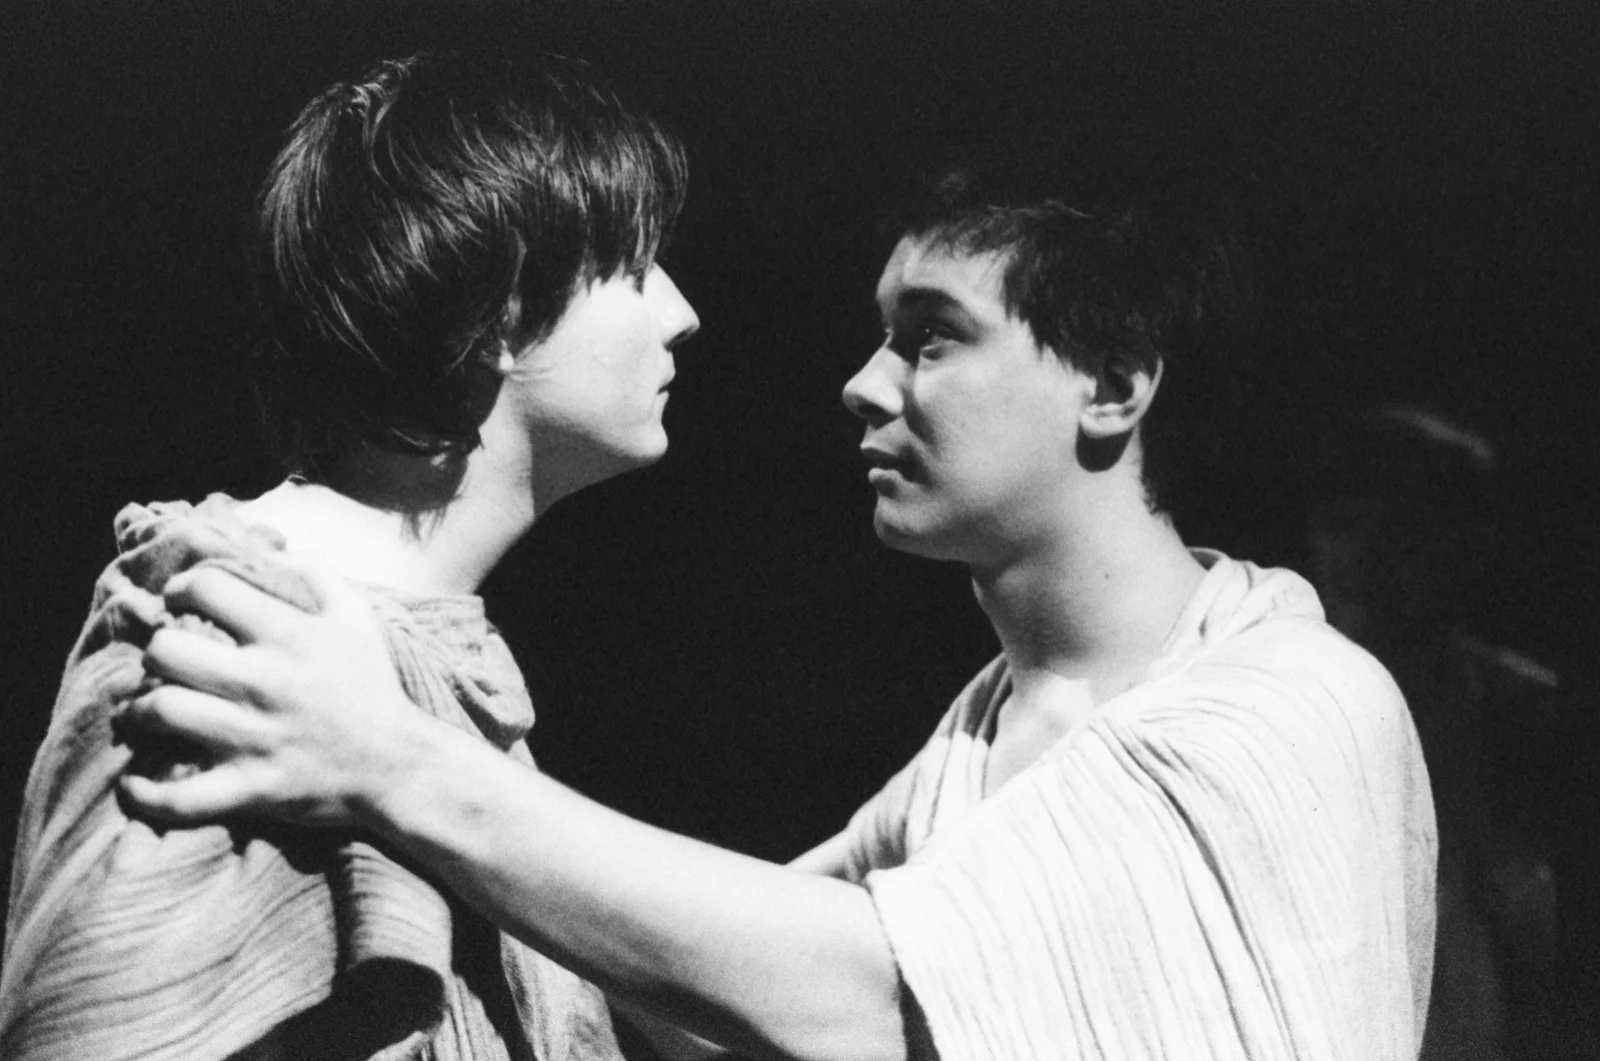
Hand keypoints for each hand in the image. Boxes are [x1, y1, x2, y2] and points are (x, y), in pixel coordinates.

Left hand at [119, 554, 438, 828]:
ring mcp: (255, 738)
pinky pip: (180, 798)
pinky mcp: (252, 788)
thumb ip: (313, 571)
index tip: (181, 600)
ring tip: (147, 710)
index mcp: (289, 634)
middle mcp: (265, 682)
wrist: (398, 763)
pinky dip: (145, 793)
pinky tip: (135, 781)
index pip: (206, 588)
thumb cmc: (369, 684)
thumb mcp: (355, 614)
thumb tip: (265, 551)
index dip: (182, 587)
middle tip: (167, 659)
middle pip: (168, 650)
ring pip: (162, 711)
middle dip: (157, 649)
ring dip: (140, 709)